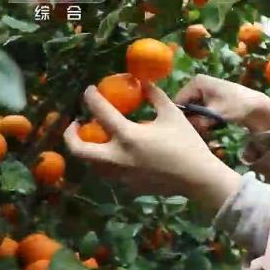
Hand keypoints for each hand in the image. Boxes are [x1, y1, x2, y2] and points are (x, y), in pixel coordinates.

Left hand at [63, 83, 240, 211]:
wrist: (199, 178)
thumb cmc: (188, 144)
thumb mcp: (172, 114)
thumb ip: (155, 95)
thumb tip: (143, 82)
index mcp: (128, 136)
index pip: (100, 111)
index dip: (91, 97)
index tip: (90, 91)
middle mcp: (118, 157)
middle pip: (78, 149)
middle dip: (70, 135)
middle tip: (76, 123)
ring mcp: (121, 175)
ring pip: (91, 164)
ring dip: (89, 150)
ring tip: (96, 139)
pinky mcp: (128, 186)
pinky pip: (109, 173)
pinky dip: (107, 162)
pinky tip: (118, 155)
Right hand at [174, 74, 269, 133]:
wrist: (257, 106)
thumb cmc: (236, 106)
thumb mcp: (215, 113)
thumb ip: (198, 120)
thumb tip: (186, 128)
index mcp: (196, 82)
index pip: (178, 100)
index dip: (180, 116)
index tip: (185, 129)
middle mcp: (197, 84)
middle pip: (186, 105)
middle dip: (190, 120)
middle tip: (197, 132)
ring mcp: (204, 92)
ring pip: (193, 110)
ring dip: (198, 121)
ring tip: (205, 130)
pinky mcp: (210, 100)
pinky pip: (201, 112)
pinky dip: (204, 120)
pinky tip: (210, 127)